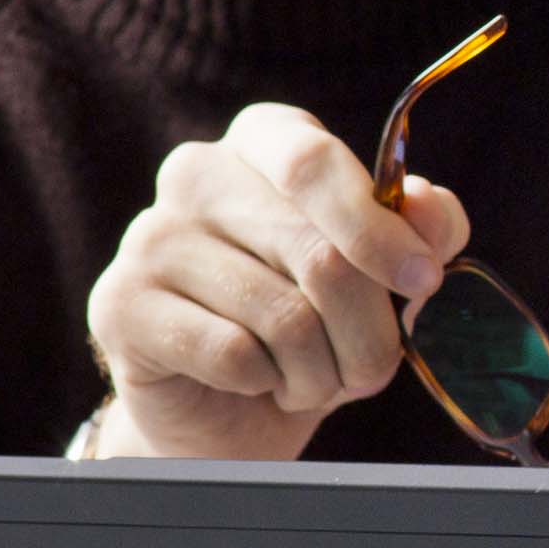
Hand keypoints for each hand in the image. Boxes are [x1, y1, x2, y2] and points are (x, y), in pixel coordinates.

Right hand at [79, 105, 470, 460]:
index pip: (314, 162)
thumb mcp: (383, 275)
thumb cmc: (315, 324)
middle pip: (316, 253)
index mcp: (264, 140)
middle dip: (367, 331)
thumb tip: (430, 211)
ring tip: (309, 378)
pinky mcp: (119, 304)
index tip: (424, 281)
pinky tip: (257, 381)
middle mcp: (197, 173)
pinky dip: (267, 383)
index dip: (376, 229)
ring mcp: (149, 236)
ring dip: (321, 370)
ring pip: (283, 315)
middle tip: (372, 367)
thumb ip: (421, 231)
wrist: (231, 407)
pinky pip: (234, 353)